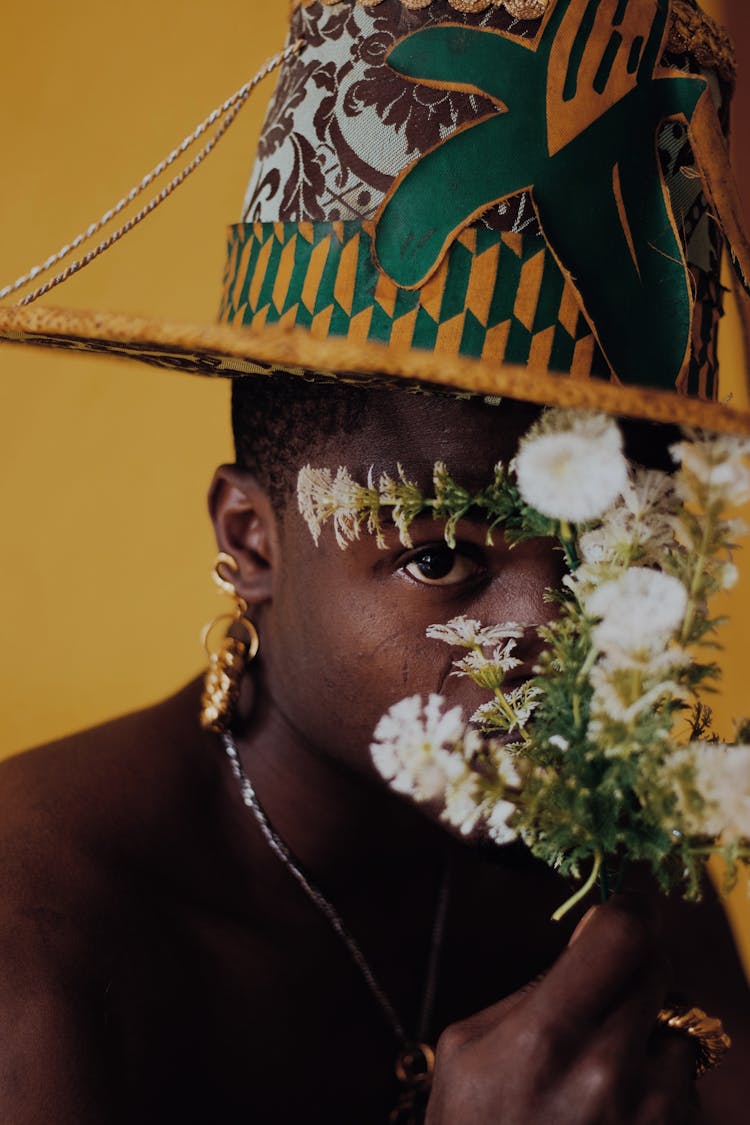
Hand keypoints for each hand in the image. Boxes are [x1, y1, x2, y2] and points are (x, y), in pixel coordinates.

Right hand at [426, 895, 696, 1123]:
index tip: (623, 908)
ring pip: (682, 1027)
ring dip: (653, 1030)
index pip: (622, 935)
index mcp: (546, 1037)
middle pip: (659, 968)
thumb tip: (592, 938)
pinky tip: (617, 1107)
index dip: (628, 909)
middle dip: (636, 964)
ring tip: (606, 1063)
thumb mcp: (470, 1047)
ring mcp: (650, 1115)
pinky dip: (661, 1081)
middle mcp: (607, 1072)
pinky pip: (685, 1085)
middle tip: (607, 982)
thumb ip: (534, 990)